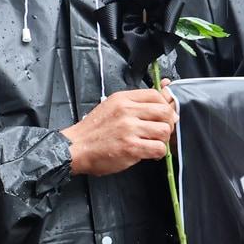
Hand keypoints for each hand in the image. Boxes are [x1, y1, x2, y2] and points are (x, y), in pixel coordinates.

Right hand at [62, 86, 177, 176]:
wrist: (75, 148)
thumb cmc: (93, 130)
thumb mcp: (112, 106)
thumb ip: (135, 102)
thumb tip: (165, 89)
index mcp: (123, 99)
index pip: (156, 95)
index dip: (165, 106)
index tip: (163, 116)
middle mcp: (127, 111)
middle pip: (165, 112)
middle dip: (168, 124)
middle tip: (161, 132)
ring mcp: (129, 129)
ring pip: (164, 130)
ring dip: (163, 140)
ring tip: (154, 143)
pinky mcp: (131, 147)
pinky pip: (158, 148)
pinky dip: (159, 153)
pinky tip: (150, 154)